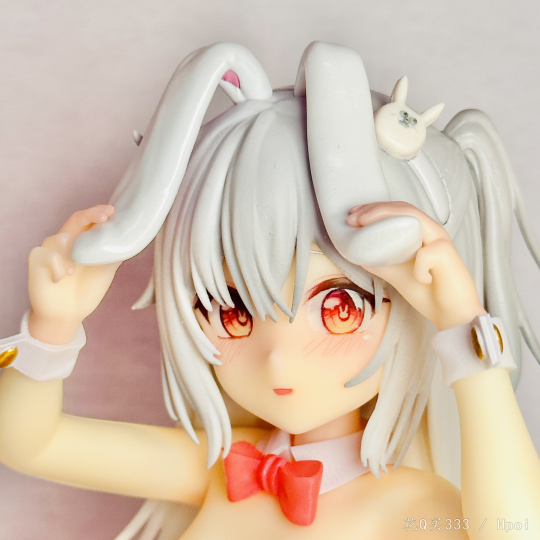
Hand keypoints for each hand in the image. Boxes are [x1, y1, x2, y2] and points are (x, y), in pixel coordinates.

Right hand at [28, 205, 120, 342]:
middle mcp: (66, 241)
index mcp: (82, 241)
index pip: (89, 220)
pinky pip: (47, 255)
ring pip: (60, 237)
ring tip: (74, 271)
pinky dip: (58, 266)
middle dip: (91, 215)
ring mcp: (50, 249)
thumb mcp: (105, 271)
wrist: (67, 315)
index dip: (99, 212)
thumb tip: (127, 240)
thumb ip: (112, 255)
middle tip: (105, 216)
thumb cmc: (86, 290)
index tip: (112, 211)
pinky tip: (61, 278)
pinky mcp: (37, 260)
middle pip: (76, 219)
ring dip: (71, 252)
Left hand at [347, 202, 484, 330]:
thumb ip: (381, 263)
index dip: (375, 209)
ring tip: (364, 227)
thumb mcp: (397, 275)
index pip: (399, 211)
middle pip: (404, 209)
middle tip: (353, 218)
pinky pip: (423, 255)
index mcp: (423, 234)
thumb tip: (358, 255)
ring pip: (414, 218)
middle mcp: (434, 233)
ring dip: (385, 218)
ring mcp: (441, 242)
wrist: (453, 316)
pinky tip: (420, 279)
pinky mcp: (447, 255)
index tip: (353, 215)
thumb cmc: (429, 294)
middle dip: (375, 209)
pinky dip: (416, 268)